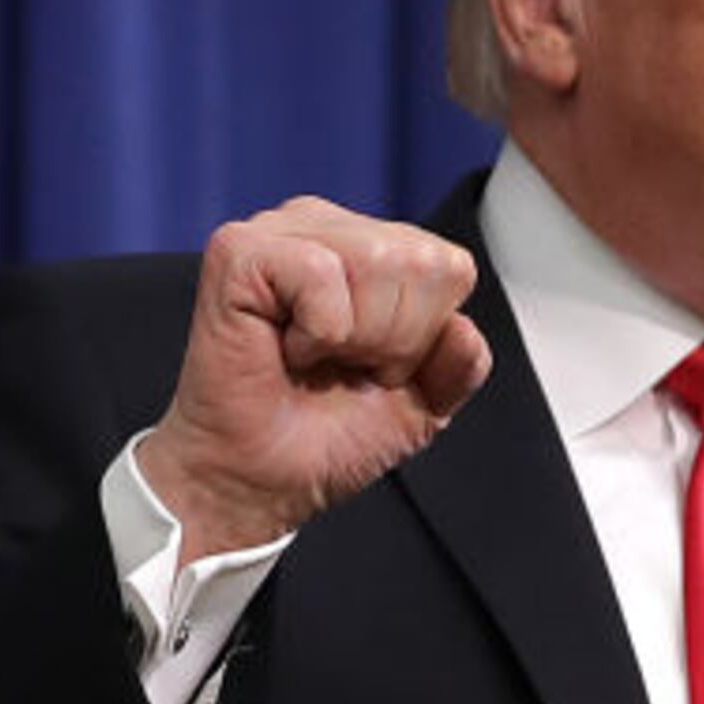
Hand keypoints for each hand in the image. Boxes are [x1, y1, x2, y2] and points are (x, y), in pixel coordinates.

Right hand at [135, 198, 491, 556]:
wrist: (261, 477)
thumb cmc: (328, 433)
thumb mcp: (425, 401)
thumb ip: (461, 364)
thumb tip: (464, 328)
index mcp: (374, 246)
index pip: (451, 268)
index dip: (424, 334)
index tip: (374, 364)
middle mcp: (328, 227)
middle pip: (420, 264)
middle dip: (394, 339)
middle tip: (340, 364)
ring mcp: (280, 232)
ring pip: (377, 262)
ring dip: (355, 336)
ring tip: (313, 356)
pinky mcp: (239, 250)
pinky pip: (320, 274)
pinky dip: (317, 331)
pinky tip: (285, 347)